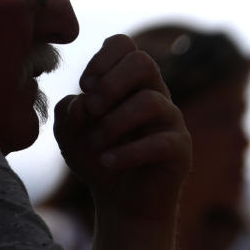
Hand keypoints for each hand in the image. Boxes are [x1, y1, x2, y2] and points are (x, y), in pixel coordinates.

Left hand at [53, 34, 190, 221]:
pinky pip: (161, 142)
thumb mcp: (70, 135)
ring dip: (115, 122)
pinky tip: (108, 162)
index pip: (125, 47)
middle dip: (111, 83)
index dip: (102, 60)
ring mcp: (171, 122)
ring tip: (96, 144)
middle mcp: (155, 95)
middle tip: (92, 110)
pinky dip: (128, 152)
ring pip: (150, 102)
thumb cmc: (99, 161)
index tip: (84, 87)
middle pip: (143, 62)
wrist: (123, 203)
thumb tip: (84, 104)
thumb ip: (68, 113)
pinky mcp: (181, 150)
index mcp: (130, 83)